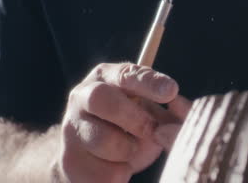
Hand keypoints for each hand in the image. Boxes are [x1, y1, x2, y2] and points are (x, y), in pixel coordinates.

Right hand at [53, 63, 191, 182]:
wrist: (94, 160)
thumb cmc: (131, 129)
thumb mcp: (153, 115)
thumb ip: (171, 112)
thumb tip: (179, 103)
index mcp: (107, 77)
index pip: (126, 74)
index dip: (148, 82)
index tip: (171, 91)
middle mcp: (82, 97)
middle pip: (101, 99)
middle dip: (133, 117)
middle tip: (151, 130)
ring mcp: (71, 128)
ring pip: (104, 140)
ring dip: (128, 150)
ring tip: (130, 149)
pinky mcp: (69, 160)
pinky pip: (102, 171)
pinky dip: (119, 172)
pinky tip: (116, 165)